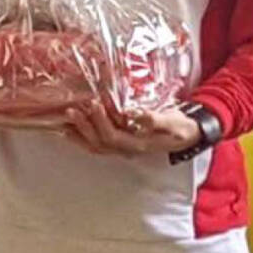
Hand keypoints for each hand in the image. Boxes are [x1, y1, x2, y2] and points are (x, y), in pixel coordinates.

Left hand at [62, 100, 200, 157]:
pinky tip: (71, 130)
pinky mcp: (121, 142)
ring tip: (66, 118)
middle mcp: (127, 149)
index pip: (114, 136)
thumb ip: (155, 119)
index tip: (94, 103)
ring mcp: (123, 147)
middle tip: (73, 109)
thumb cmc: (179, 126)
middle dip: (85, 126)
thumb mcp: (172, 121)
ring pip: (96, 145)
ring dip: (80, 133)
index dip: (101, 122)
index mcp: (138, 144)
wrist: (186, 135)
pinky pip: (98, 144)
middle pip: (100, 142)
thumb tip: (134, 114)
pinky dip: (83, 138)